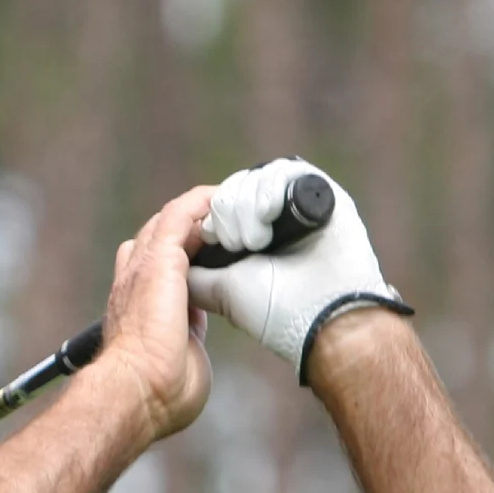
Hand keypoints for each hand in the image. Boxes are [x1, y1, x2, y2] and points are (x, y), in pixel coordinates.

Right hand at [99, 185, 213, 444]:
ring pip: (172, 218)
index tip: (214, 255)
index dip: (186, 257)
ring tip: (234, 203)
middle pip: (162, 236)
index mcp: (138, 308)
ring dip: (202, 209)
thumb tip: (194, 335)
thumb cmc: (159, 394)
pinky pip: (184, 213)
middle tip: (232, 221)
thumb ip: (189, 340)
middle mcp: (135, 281)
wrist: (137, 391)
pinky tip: (228, 196)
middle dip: (195, 226)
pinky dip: (205, 201)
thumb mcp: (181, 362)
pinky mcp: (159, 260)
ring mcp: (144, 268)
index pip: (159, 269)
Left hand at [187, 158, 409, 380]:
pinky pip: (288, 172)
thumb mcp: (221, 291)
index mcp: (249, 242)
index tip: (209, 231)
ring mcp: (298, 209)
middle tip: (236, 241)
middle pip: (236, 191)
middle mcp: (273, 223)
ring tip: (254, 239)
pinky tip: (267, 212)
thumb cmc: (276, 312)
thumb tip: (169, 256)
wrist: (323, 320)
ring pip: (258, 180)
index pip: (219, 209)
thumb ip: (196, 272)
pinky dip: (271, 187)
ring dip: (247, 203)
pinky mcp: (324, 196)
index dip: (209, 214)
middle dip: (227, 211)